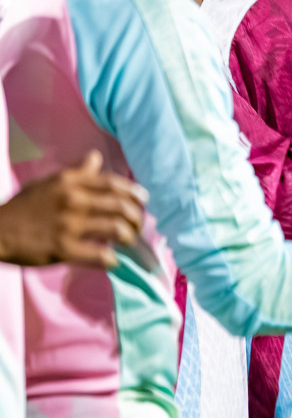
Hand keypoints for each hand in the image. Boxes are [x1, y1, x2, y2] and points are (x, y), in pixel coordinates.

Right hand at [0, 151, 147, 267]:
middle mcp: (72, 200)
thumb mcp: (48, 183)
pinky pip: (100, 255)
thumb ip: (77, 174)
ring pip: (117, 229)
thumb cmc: (23, 207)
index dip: (134, 192)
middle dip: (136, 218)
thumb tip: (96, 157)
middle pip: (121, 206)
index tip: (143, 200)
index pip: (113, 184)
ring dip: (129, 238)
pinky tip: (112, 260)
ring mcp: (68, 225)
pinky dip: (111, 259)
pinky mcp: (63, 248)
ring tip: (128, 242)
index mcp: (69, 183)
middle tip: (137, 225)